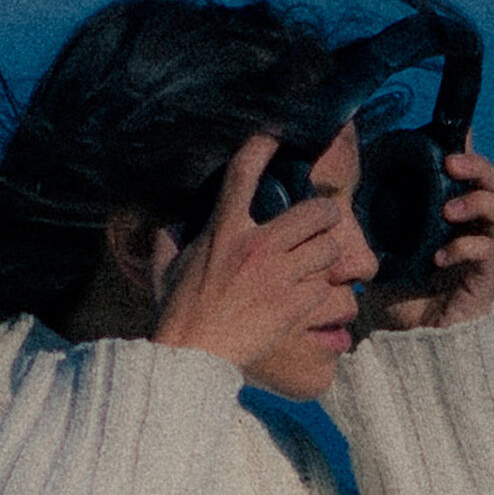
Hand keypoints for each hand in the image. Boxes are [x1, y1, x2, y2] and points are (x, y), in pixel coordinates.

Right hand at [152, 134, 342, 368]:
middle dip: (326, 214)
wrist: (193, 356)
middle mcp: (256, 247)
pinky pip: (324, 287)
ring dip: (328, 253)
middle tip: (324, 220)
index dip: (262, 146)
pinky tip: (308, 295)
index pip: (244, 174)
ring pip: (329, 249)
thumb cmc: (176, 315)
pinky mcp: (293, 305)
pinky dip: (319, 290)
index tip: (273, 138)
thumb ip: (167, 242)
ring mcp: (279, 277)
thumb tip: (168, 229)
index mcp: (223, 232)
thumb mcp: (164, 271)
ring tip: (321, 259)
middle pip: (315, 212)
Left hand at [358, 137, 493, 332]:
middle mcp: (470, 228)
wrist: (404, 341)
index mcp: (448, 214)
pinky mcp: (483, 278)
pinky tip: (440, 257)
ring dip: (477, 203)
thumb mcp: (374, 248)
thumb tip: (344, 182)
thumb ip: (368, 219)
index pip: (466, 174)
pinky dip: (464, 248)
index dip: (466, 150)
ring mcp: (481, 252)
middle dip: (479, 167)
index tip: (452, 134)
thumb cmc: (392, 291)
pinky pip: (486, 252)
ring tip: (448, 211)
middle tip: (452, 163)